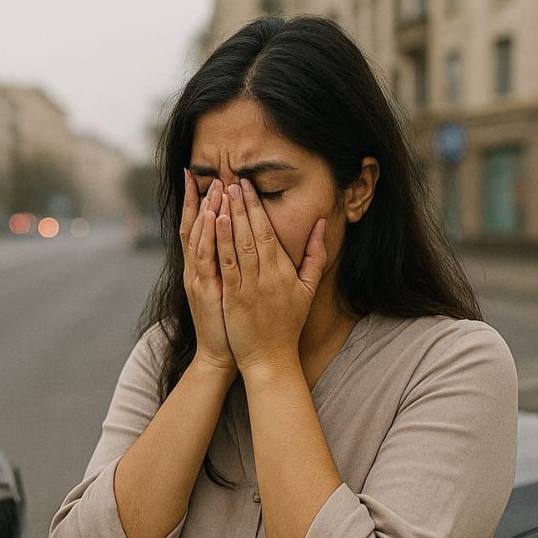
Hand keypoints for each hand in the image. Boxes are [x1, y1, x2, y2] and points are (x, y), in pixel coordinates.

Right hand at [179, 170, 236, 374]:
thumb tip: (242, 245)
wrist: (220, 353)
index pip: (200, 228)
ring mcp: (197, 277)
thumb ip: (233, 265)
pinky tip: (212, 215)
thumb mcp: (229, 289)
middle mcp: (196, 268)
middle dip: (201, 199)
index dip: (201, 203)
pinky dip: (207, 234)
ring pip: (198, 237)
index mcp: (204, 266)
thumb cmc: (230, 322)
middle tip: (208, 173)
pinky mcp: (204, 288)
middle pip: (195, 227)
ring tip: (212, 185)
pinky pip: (205, 256)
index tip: (205, 179)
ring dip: (205, 210)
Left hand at [215, 178, 326, 372]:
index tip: (247, 186)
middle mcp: (268, 276)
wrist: (271, 358)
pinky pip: (226, 265)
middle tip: (231, 180)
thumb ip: (316, 256)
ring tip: (221, 194)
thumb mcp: (308, 289)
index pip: (268, 232)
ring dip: (229, 217)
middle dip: (241, 205)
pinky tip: (214, 224)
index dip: (257, 207)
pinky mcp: (234, 298)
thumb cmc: (287, 324)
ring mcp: (250, 287)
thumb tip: (322, 225)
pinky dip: (220, 243)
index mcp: (284, 271)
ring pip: (238, 245)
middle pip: (253, 233)